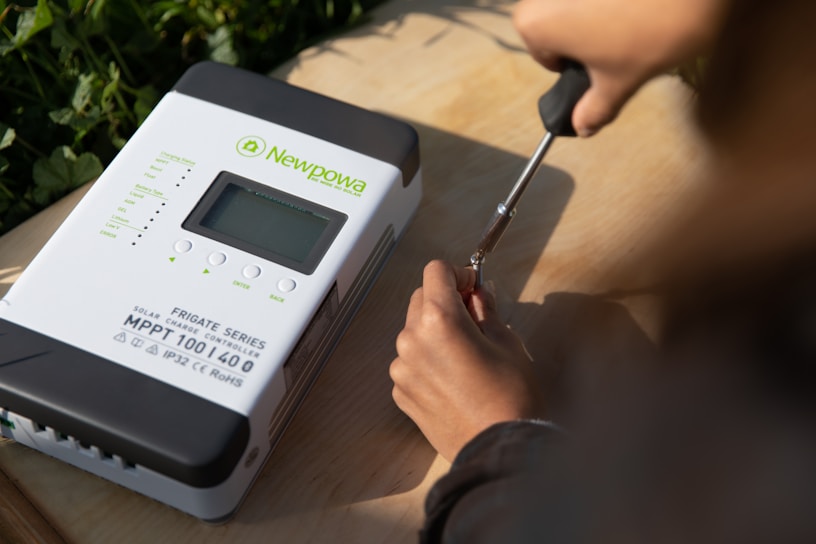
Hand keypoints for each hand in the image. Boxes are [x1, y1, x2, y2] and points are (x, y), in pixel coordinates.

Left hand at [390, 260, 545, 461]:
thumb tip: (479, 292)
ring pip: (414, 331)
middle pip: (421, 298)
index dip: (458, 273)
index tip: (473, 286)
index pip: (436, 271)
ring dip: (435, 331)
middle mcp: (411, 340)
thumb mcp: (507, 342)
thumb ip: (486, 309)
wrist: (499, 450)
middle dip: (446, 301)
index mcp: (439, 320)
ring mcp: (402, 369)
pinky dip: (428, 360)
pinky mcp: (401, 393)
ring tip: (466, 354)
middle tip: (475, 318)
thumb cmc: (511, 397)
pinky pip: (411, 362)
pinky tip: (455, 378)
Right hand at [513, 0, 728, 136]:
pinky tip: (641, 0)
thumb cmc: (653, 28)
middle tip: (622, 43)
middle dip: (586, 35)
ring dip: (601, 11)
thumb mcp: (621, 81)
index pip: (545, 56)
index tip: (599, 64)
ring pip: (580, 1)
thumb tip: (583, 125)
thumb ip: (596, 108)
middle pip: (558, 23)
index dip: (574, 65)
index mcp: (535, 24)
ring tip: (637, 19)